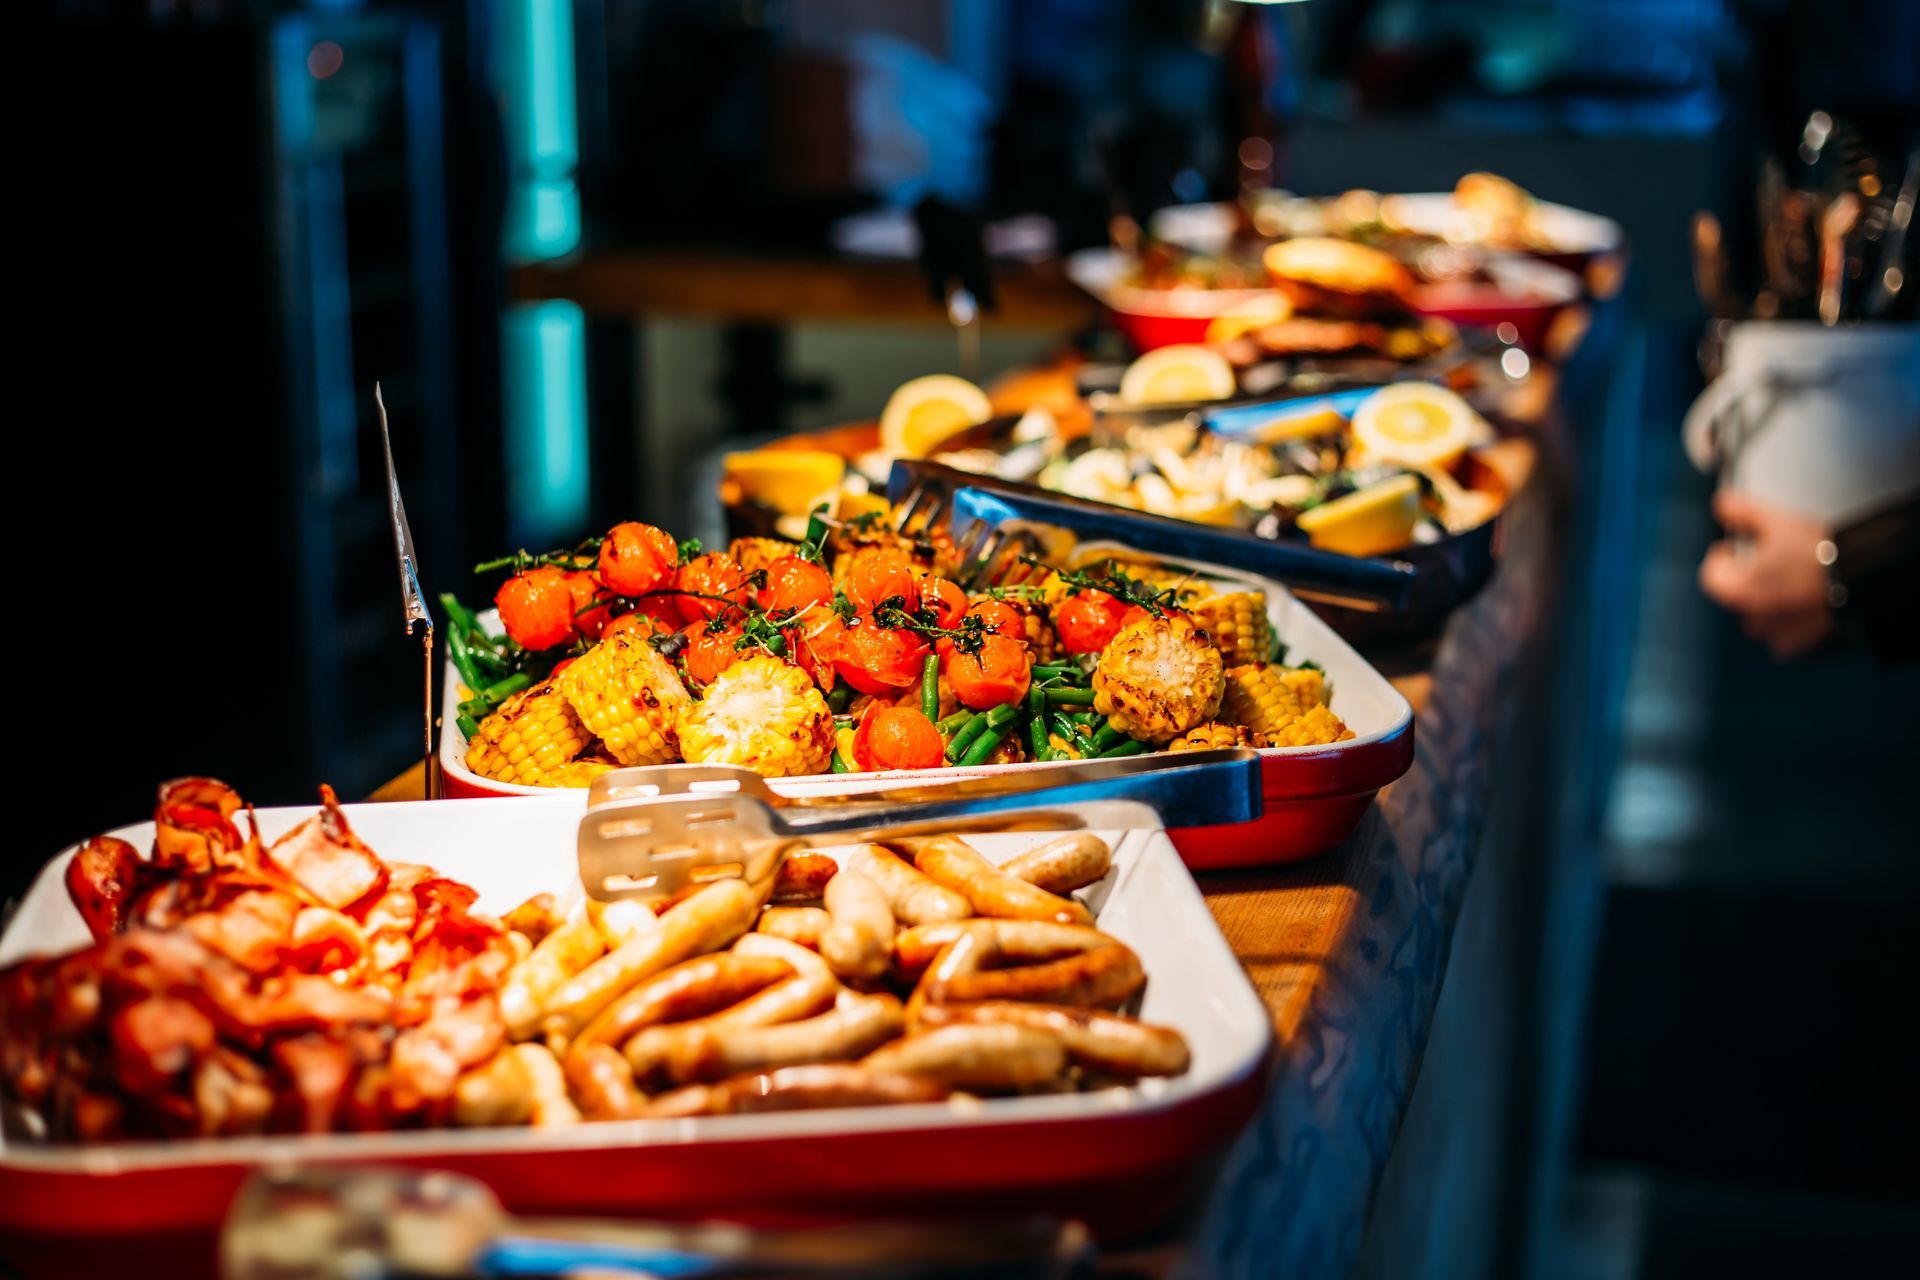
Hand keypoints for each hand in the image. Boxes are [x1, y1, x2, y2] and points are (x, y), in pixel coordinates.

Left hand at [1698, 491, 1836, 657]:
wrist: (1862, 577)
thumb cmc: (1816, 551)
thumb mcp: (1775, 521)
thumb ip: (1742, 512)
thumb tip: (1720, 504)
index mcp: (1737, 589)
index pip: (1710, 575)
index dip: (1721, 557)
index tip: (1734, 547)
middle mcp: (1751, 616)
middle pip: (1734, 597)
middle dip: (1744, 579)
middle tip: (1765, 561)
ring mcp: (1776, 632)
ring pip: (1756, 621)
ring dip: (1762, 606)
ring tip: (1784, 584)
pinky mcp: (1801, 641)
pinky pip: (1782, 640)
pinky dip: (1785, 626)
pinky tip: (1799, 607)